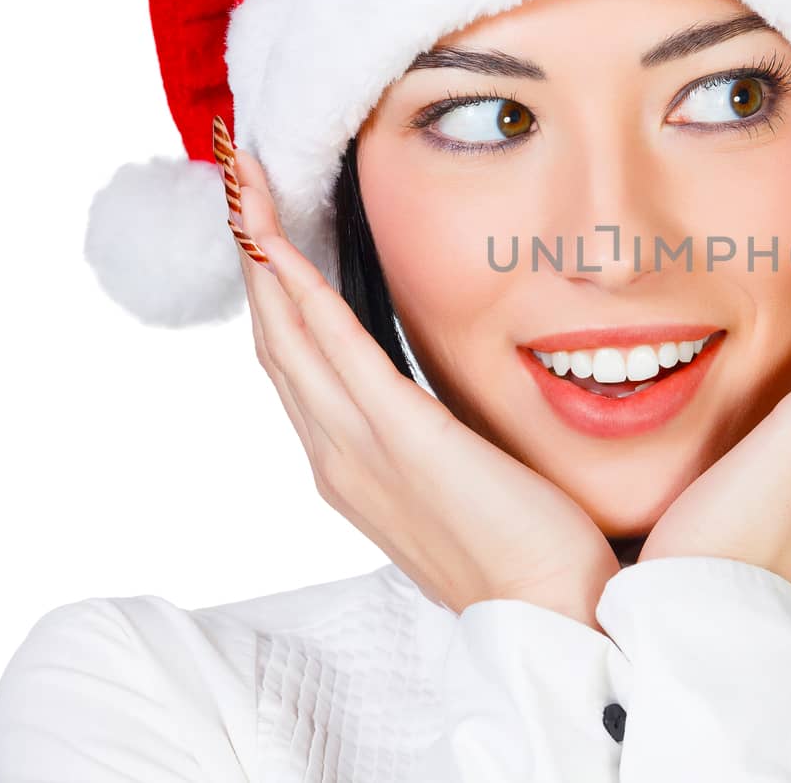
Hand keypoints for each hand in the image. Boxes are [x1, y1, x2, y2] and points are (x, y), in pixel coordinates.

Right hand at [213, 119, 620, 629]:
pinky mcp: (402, 440)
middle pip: (273, 338)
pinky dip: (304, 294)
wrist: (550, 610)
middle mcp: (335, 456)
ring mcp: (359, 451)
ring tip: (249, 188)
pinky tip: (285, 246)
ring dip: (264, 256)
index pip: (292, 361)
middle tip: (240, 181)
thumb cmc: (518, 547)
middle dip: (255, 255)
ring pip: (287, 336)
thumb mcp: (455, 476)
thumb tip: (430, 393)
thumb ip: (426, 432)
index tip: (264, 224)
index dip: (271, 290)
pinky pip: (337, 351)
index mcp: (348, 464)